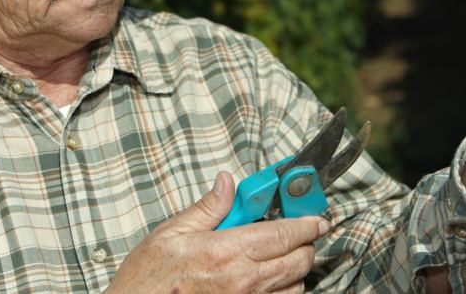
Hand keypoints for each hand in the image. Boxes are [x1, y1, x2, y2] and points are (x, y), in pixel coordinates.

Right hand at [106, 172, 327, 293]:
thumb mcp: (171, 233)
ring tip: (276, 258)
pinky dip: (284, 292)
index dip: (308, 222)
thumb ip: (208, 208)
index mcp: (227, 251)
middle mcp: (244, 281)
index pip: (285, 233)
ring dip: (295, 270)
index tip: (317, 217)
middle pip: (300, 260)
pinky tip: (267, 281)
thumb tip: (227, 183)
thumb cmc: (148, 280)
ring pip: (296, 286)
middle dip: (305, 243)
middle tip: (296, 233)